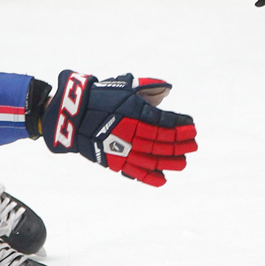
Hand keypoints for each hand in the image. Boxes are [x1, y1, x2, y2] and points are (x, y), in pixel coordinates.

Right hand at [37, 71, 196, 186]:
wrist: (71, 115)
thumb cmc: (101, 96)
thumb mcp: (125, 86)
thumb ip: (148, 87)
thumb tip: (168, 90)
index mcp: (135, 111)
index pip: (165, 121)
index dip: (181, 124)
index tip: (191, 126)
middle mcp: (130, 131)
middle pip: (162, 141)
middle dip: (180, 143)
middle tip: (193, 145)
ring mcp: (122, 148)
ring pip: (152, 159)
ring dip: (170, 161)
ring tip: (183, 162)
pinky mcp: (112, 160)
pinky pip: (134, 171)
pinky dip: (149, 177)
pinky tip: (163, 179)